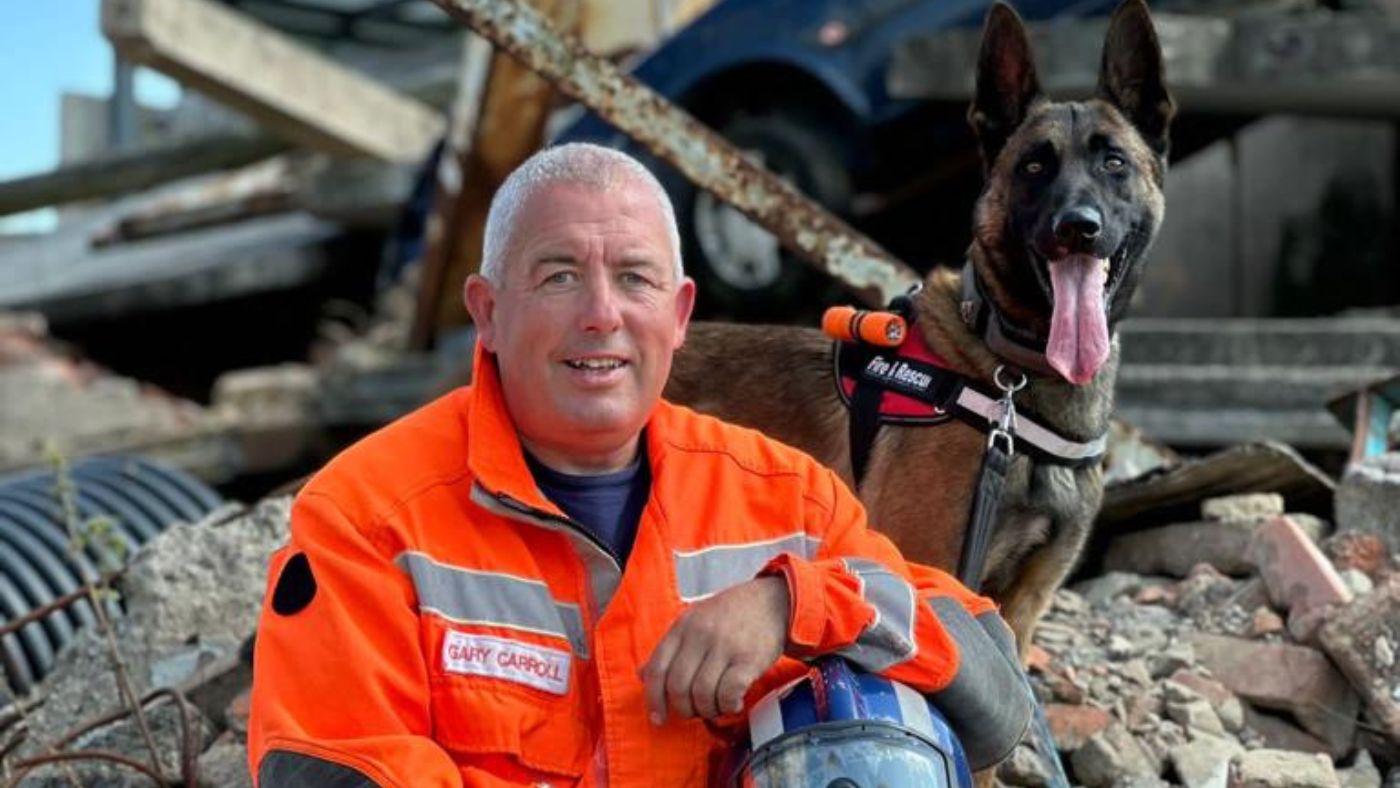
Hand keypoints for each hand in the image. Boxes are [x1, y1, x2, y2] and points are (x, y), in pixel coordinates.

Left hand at [640, 576, 789, 723]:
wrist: (774, 600)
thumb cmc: (732, 614)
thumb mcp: (695, 620)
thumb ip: (670, 648)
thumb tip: (642, 674)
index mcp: (683, 626)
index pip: (657, 668)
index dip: (653, 698)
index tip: (658, 717)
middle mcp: (700, 635)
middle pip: (678, 686)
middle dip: (684, 708)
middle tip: (695, 712)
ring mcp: (725, 646)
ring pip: (702, 694)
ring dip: (708, 709)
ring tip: (717, 707)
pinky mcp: (748, 658)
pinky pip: (729, 693)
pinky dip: (728, 706)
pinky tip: (734, 704)